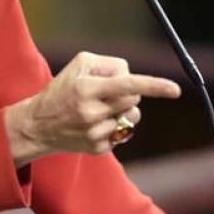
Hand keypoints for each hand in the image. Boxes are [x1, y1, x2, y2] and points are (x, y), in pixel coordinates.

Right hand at [4, 51, 180, 165]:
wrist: (37, 126)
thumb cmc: (62, 90)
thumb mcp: (79, 65)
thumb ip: (109, 64)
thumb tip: (131, 76)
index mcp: (87, 89)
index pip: (128, 85)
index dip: (155, 86)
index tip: (176, 90)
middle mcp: (91, 112)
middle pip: (134, 99)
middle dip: (130, 92)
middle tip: (110, 91)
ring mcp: (95, 133)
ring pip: (132, 117)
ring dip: (125, 109)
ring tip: (102, 108)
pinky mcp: (98, 149)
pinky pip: (123, 132)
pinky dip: (115, 125)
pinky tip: (95, 124)